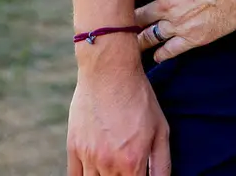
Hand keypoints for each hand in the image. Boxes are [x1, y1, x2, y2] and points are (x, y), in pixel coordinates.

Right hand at [66, 45, 169, 175]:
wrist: (109, 70)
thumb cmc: (139, 97)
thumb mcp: (161, 129)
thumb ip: (162, 163)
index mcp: (132, 162)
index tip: (138, 174)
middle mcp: (108, 164)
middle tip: (127, 170)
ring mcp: (88, 156)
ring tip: (113, 169)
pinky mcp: (73, 147)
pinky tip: (95, 171)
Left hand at [132, 0, 235, 62]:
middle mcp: (166, 5)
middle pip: (136, 16)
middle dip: (125, 19)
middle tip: (116, 23)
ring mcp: (178, 24)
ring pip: (148, 36)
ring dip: (136, 40)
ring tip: (127, 43)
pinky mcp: (193, 38)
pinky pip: (170, 51)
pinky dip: (160, 55)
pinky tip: (154, 56)